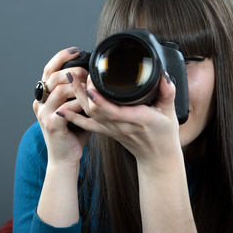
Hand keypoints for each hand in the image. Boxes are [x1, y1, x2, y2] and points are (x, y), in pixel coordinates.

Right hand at [33, 47, 89, 167]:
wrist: (65, 157)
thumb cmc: (73, 133)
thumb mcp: (74, 108)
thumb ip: (78, 92)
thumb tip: (94, 76)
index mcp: (45, 96)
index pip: (48, 69)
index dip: (61, 57)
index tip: (76, 50)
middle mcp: (40, 102)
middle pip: (52, 75)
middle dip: (73, 70)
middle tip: (88, 71)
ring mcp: (43, 113)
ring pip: (60, 88)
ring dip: (79, 85)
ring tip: (92, 86)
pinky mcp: (51, 123)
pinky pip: (67, 105)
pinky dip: (81, 101)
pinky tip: (91, 102)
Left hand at [57, 71, 182, 169]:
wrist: (157, 159)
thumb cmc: (164, 136)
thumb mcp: (171, 113)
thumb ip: (168, 92)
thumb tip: (164, 76)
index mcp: (138, 119)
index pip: (115, 111)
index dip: (100, 100)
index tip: (90, 86)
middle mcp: (122, 126)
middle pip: (96, 110)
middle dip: (83, 92)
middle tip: (75, 73)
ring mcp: (113, 130)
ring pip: (89, 115)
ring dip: (77, 98)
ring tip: (69, 80)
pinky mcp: (107, 133)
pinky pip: (87, 125)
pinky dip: (73, 117)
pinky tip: (62, 109)